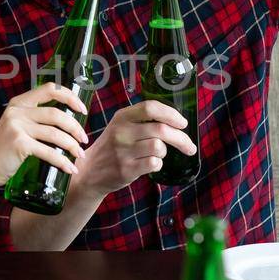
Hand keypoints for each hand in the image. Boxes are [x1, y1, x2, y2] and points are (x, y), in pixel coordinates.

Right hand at [0, 82, 89, 185]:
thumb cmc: (5, 149)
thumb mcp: (17, 125)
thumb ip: (35, 119)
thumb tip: (69, 124)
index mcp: (19, 103)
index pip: (50, 89)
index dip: (70, 96)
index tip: (82, 109)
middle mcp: (18, 111)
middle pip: (56, 114)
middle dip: (75, 127)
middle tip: (84, 139)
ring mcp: (17, 127)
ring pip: (55, 134)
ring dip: (72, 146)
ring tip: (80, 155)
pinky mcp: (19, 144)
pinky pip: (48, 152)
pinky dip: (62, 161)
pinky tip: (70, 168)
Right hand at [74, 100, 195, 195]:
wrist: (89, 171)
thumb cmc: (112, 147)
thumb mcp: (120, 127)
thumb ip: (143, 121)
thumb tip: (177, 122)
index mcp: (122, 117)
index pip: (151, 108)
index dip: (171, 114)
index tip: (183, 123)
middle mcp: (121, 132)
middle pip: (161, 130)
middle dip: (181, 139)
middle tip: (189, 146)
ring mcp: (123, 152)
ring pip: (159, 147)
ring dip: (164, 152)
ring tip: (157, 155)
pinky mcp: (126, 169)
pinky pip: (154, 164)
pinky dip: (157, 164)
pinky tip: (150, 164)